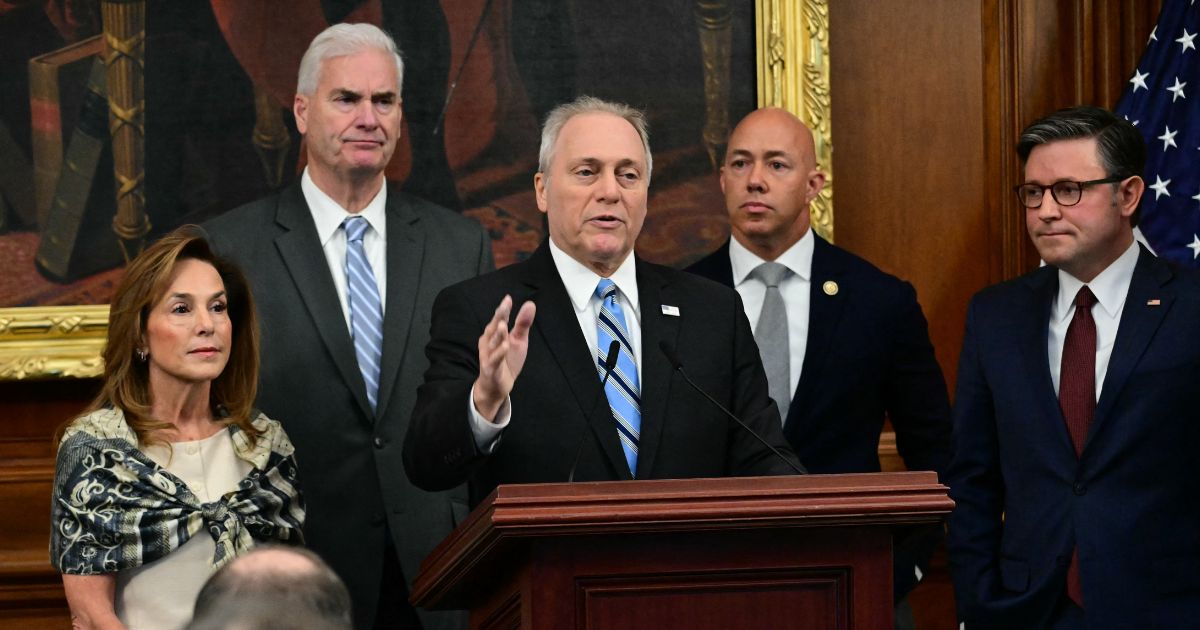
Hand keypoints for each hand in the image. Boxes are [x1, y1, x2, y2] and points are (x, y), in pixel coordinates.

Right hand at [472, 295, 535, 420]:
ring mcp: (488, 356)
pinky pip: (494, 360)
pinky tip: (505, 346)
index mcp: (495, 334)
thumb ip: (522, 324)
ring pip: (493, 343)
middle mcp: (489, 343)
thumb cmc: (507, 360)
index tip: (508, 298)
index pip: (499, 320)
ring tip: (504, 325)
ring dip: (498, 335)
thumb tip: (530, 304)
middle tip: (504, 306)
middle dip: (499, 317)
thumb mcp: (518, 341)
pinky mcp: (490, 369)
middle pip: (494, 328)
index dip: (503, 310)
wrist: (497, 386)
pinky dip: (499, 354)